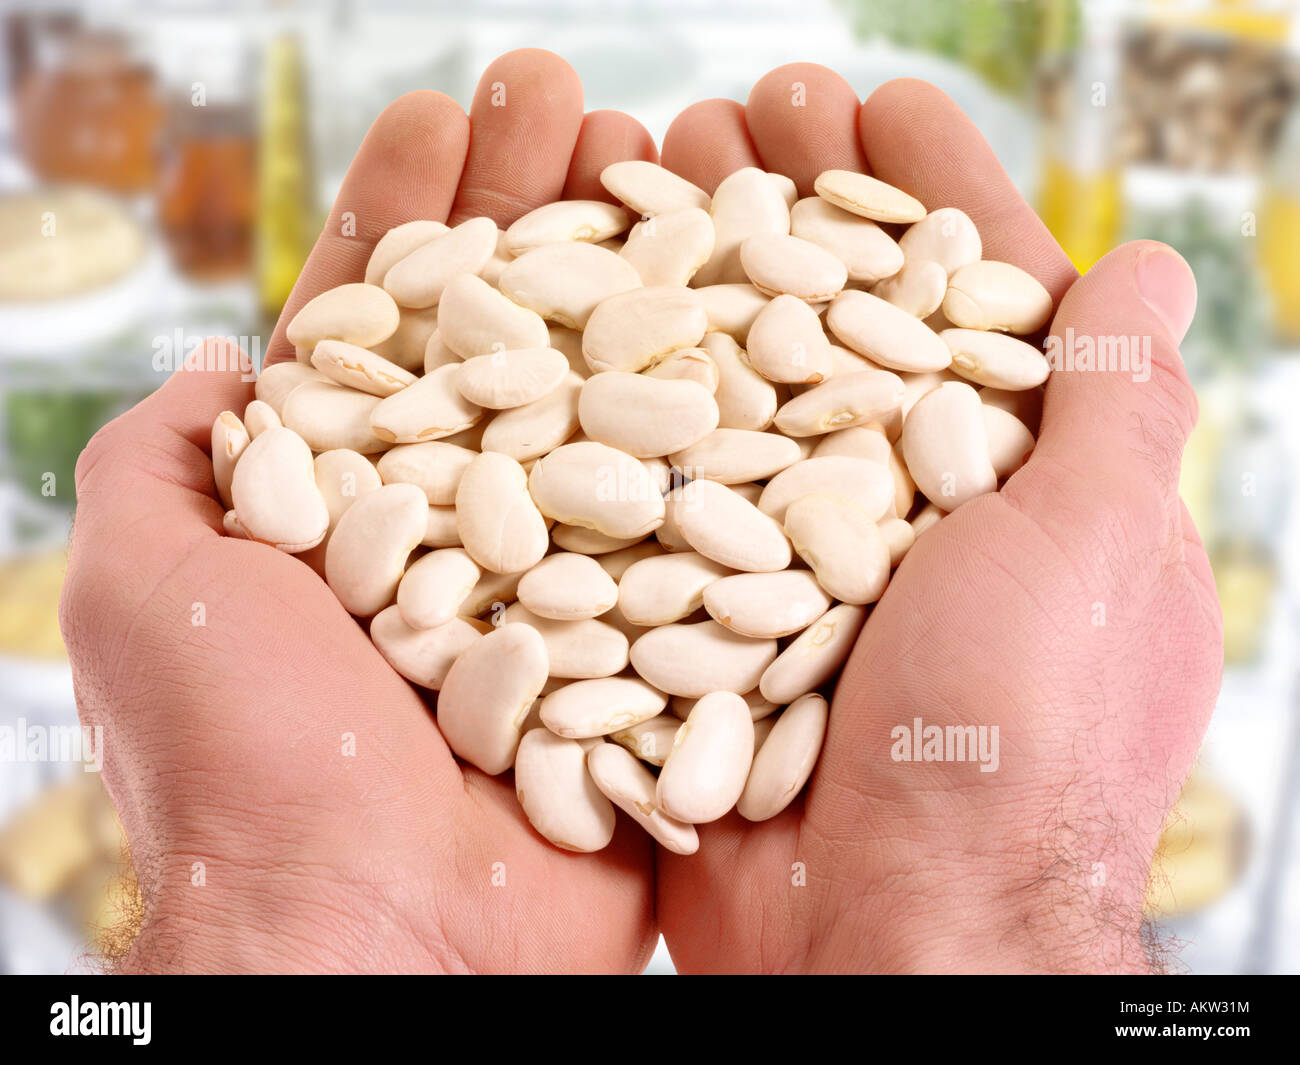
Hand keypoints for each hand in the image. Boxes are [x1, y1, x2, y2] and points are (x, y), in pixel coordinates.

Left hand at [61, 50, 661, 973]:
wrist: (383, 941)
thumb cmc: (249, 764)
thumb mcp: (145, 586)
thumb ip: (165, 464)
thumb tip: (214, 364)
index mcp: (348, 507)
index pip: (383, 324)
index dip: (409, 214)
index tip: (444, 114)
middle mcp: (462, 531)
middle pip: (508, 336)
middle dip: (536, 209)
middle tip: (577, 102)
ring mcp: (567, 576)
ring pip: (608, 398)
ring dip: (634, 274)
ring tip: (674, 156)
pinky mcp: (651, 636)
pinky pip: (698, 512)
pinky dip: (726, 414)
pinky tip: (758, 310)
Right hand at [653, 67, 1221, 972]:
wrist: (886, 934)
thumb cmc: (1013, 749)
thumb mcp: (1092, 555)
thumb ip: (1111, 407)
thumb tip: (1151, 268)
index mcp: (1008, 484)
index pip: (973, 295)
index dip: (927, 186)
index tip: (872, 99)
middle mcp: (896, 512)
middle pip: (836, 321)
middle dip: (782, 203)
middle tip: (719, 114)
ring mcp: (789, 562)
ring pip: (734, 387)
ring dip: (688, 278)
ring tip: (629, 177)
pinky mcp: (700, 614)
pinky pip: (648, 490)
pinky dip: (611, 407)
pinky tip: (562, 324)